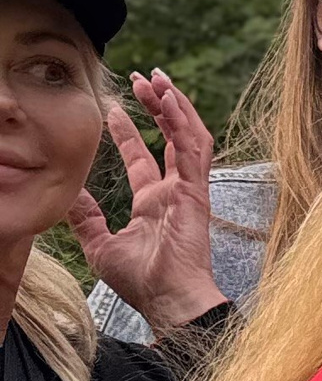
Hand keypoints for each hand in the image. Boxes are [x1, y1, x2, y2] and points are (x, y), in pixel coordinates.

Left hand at [69, 70, 222, 332]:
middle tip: (142, 80)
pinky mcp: (196, 190)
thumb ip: (86, 217)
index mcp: (154, 203)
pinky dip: (184, 122)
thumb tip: (67, 194)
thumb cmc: (140, 281)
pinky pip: (193, 148)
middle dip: (157, 107)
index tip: (115, 109)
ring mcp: (188, 189)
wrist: (167, 299)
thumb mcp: (100, 245)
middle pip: (170, 138)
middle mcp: (175, 191)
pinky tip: (171, 100)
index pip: (143, 159)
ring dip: (175, 106)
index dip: (130, 133)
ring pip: (187, 136)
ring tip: (158, 81)